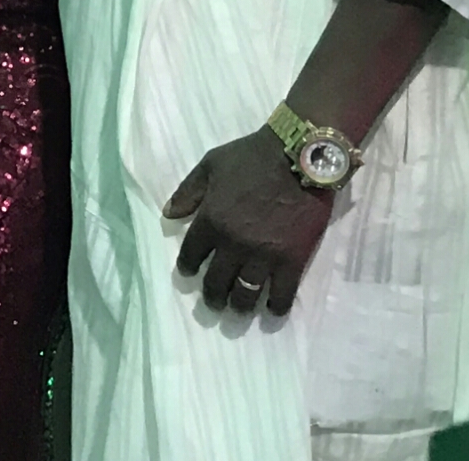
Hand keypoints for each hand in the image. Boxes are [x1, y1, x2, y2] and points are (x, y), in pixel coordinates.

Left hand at [165, 127, 332, 317]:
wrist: (300, 157)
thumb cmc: (251, 157)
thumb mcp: (210, 165)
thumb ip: (188, 191)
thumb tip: (169, 214)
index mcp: (211, 220)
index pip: (192, 254)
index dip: (188, 266)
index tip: (189, 272)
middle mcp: (234, 244)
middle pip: (217, 281)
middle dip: (212, 295)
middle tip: (213, 301)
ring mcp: (264, 255)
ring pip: (246, 293)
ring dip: (239, 305)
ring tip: (238, 309)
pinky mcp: (293, 261)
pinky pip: (282, 294)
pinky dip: (275, 306)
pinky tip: (271, 309)